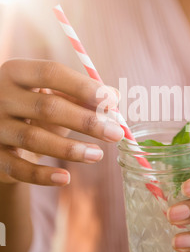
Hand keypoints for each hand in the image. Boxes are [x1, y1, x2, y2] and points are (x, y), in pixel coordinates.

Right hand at [0, 59, 122, 185]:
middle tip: (115, 134)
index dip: (82, 87)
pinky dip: (42, 176)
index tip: (111, 102)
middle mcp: (1, 96)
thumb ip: (82, 95)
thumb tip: (115, 96)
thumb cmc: (34, 109)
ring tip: (97, 155)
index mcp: (17, 72)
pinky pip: (18, 168)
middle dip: (86, 121)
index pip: (50, 72)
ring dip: (70, 149)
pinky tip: (66, 178)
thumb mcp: (54, 96)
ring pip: (33, 138)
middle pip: (46, 107)